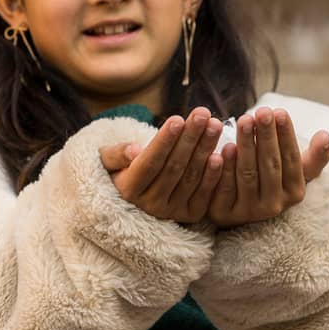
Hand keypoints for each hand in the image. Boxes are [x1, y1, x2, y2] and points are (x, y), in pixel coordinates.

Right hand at [99, 107, 224, 226]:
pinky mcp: (189, 215)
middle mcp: (149, 205)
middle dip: (190, 139)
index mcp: (129, 190)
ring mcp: (171, 212)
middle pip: (174, 168)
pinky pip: (204, 194)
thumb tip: (134, 151)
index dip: (164, 142)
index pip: (149, 163)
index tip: (177, 119)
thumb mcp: (108, 160)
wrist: (134, 197)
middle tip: (203, 114)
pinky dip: (213, 175)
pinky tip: (221, 154)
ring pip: (190, 177)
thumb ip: (116, 154)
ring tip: (214, 125)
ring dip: (204, 150)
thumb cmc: (120, 169)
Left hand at [203, 107, 328, 227]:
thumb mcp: (295, 172)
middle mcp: (274, 205)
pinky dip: (227, 167)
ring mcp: (249, 211)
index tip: (280, 112)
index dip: (286, 136)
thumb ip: (314, 156)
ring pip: (248, 174)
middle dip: (266, 136)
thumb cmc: (270, 180)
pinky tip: (226, 146)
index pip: (292, 160)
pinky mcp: (225, 213)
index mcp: (295, 192)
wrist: (237, 208)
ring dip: (246, 146)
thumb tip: (326, 135)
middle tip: (261, 111)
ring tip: (244, 121)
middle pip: (270, 165)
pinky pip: (226, 188)